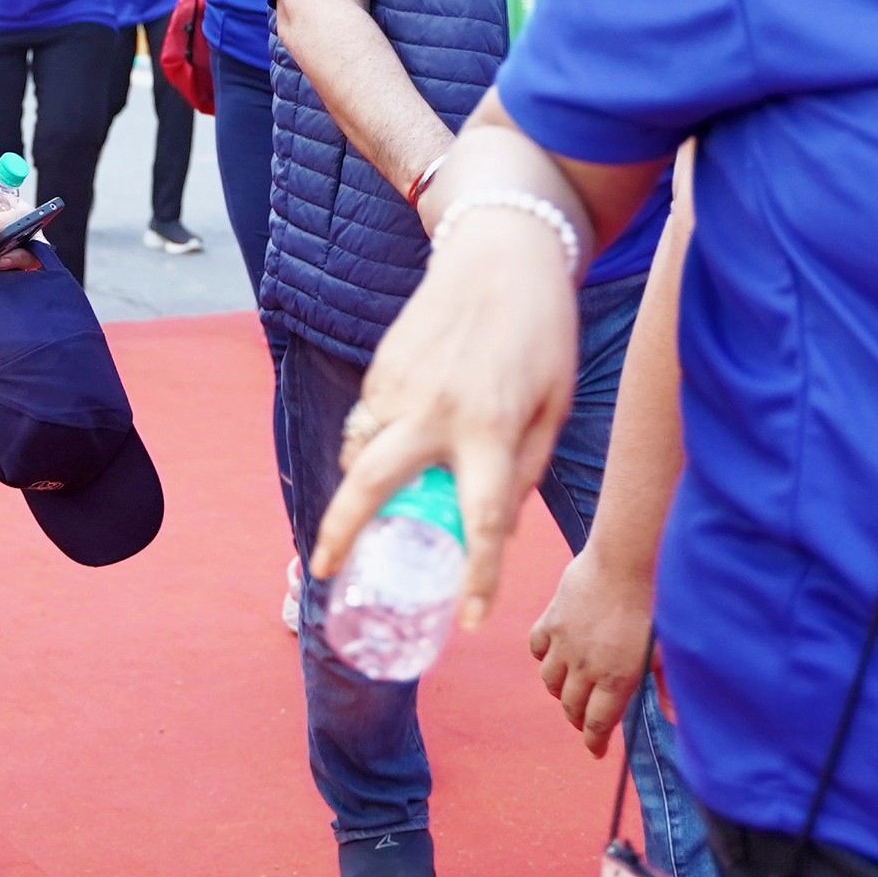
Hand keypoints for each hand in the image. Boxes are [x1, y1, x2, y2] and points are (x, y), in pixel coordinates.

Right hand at [308, 209, 582, 629]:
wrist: (500, 256)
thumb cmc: (541, 336)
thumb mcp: (554, 409)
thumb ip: (523, 469)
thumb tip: (494, 525)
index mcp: (489, 429)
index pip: (482, 521)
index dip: (477, 578)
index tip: (470, 620)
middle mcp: (434, 411)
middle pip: (371, 484)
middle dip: (341, 532)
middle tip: (323, 570)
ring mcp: (398, 386)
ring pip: (360, 451)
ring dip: (359, 486)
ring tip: (367, 508)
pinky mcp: (382, 367)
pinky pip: (367, 421)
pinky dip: (374, 443)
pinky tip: (397, 441)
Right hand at [529, 550, 654, 756]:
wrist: (625, 561)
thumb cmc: (654, 605)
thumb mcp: (667, 651)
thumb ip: (669, 686)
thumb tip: (675, 717)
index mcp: (616, 679)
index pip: (596, 724)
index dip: (594, 742)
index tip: (595, 751)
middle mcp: (585, 667)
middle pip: (571, 707)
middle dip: (579, 720)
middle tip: (587, 722)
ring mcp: (563, 643)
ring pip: (550, 682)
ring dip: (560, 692)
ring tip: (572, 690)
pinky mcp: (550, 620)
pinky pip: (537, 649)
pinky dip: (543, 658)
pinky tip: (556, 655)